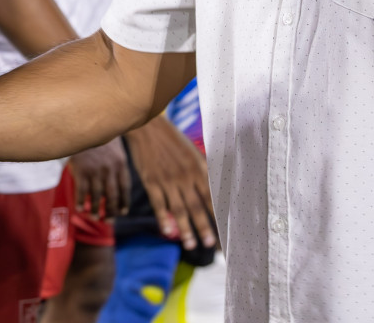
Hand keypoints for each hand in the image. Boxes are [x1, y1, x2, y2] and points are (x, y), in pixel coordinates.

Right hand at [68, 138, 129, 219]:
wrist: (83, 123)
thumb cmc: (99, 136)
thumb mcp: (114, 148)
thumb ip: (117, 164)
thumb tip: (117, 184)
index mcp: (121, 164)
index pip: (125, 188)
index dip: (124, 202)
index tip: (123, 212)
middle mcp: (110, 170)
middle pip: (113, 196)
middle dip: (112, 211)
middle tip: (109, 220)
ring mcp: (95, 171)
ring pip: (97, 197)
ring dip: (96, 210)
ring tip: (94, 216)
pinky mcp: (81, 170)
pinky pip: (82, 191)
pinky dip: (81, 202)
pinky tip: (80, 208)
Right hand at [126, 115, 215, 251]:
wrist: (148, 127)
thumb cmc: (171, 140)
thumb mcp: (192, 153)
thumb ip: (201, 172)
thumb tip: (213, 190)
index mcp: (198, 169)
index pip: (212, 197)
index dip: (219, 216)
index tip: (225, 230)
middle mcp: (185, 176)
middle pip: (197, 207)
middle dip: (205, 228)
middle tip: (211, 246)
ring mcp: (167, 180)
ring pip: (179, 209)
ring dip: (185, 229)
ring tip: (191, 246)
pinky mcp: (151, 181)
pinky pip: (159, 204)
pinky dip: (163, 219)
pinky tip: (168, 232)